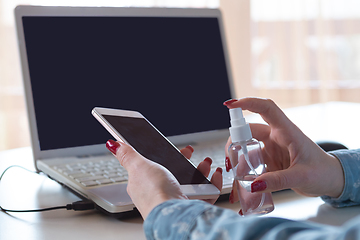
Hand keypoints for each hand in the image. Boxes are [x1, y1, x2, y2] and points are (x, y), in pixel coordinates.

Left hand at [105, 140, 221, 218]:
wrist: (175, 215)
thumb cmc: (155, 193)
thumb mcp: (139, 166)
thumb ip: (128, 155)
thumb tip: (112, 144)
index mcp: (143, 183)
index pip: (150, 165)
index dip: (160, 154)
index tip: (168, 146)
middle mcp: (159, 193)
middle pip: (172, 172)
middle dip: (183, 160)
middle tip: (189, 151)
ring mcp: (175, 200)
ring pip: (190, 182)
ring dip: (200, 170)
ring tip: (205, 162)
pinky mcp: (190, 206)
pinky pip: (205, 193)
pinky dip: (212, 183)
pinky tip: (215, 176)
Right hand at [224, 97, 344, 199]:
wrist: (331, 180)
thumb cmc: (323, 172)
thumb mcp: (302, 177)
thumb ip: (278, 181)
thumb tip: (254, 185)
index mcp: (287, 132)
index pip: (266, 109)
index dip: (248, 103)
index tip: (231, 105)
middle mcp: (277, 136)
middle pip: (249, 130)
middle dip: (235, 140)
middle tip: (230, 158)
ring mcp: (272, 148)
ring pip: (248, 146)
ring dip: (239, 159)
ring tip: (236, 175)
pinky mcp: (270, 159)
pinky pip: (252, 161)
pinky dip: (245, 170)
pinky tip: (244, 181)